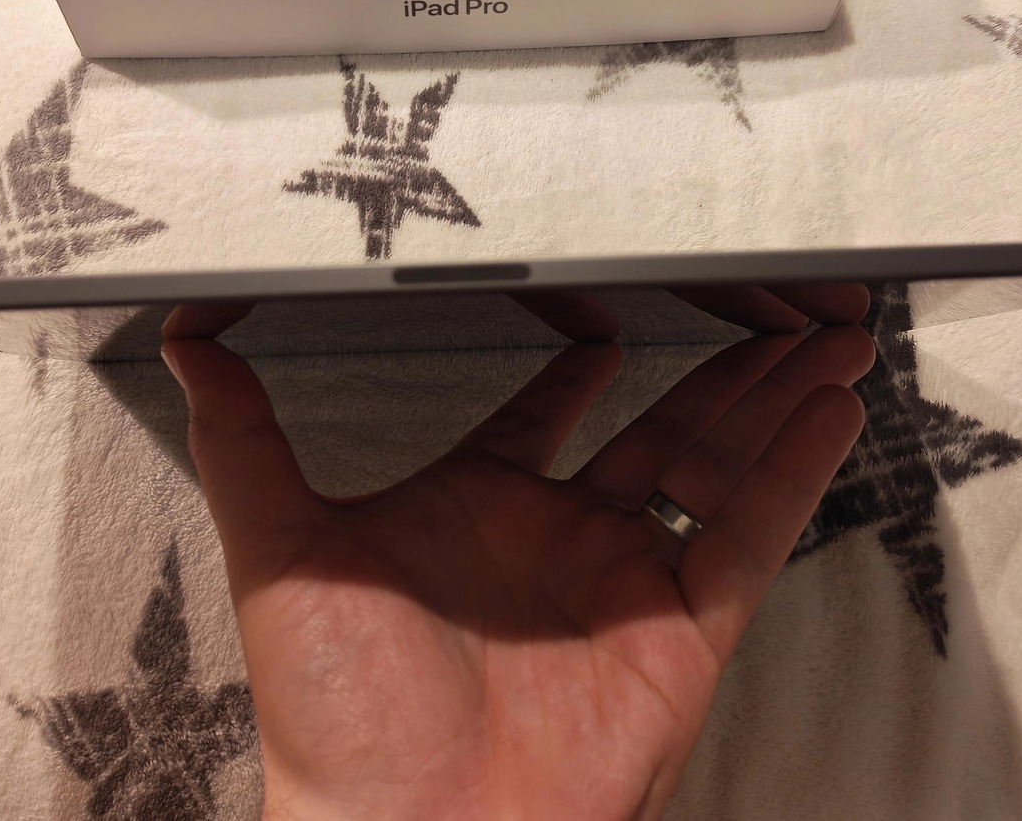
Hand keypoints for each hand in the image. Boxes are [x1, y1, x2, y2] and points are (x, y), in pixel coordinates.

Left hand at [162, 287, 873, 820]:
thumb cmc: (333, 720)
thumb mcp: (281, 549)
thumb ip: (245, 438)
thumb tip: (189, 341)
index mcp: (478, 507)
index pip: (545, 414)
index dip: (577, 361)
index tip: (603, 306)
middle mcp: (562, 540)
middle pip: (660, 427)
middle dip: (718, 364)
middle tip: (764, 302)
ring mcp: (627, 584)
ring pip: (720, 467)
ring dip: (776, 399)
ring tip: (829, 333)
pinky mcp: (683, 636)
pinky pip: (751, 537)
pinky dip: (799, 471)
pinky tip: (832, 406)